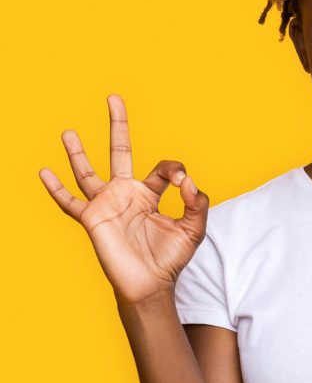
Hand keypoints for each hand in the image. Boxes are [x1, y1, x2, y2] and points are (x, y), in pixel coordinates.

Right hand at [39, 94, 208, 305]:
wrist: (151, 284)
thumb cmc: (171, 258)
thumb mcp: (194, 228)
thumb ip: (197, 202)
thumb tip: (187, 181)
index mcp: (151, 193)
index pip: (162, 168)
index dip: (174, 171)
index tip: (182, 186)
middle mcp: (127, 194)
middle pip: (120, 151)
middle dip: (118, 125)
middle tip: (114, 98)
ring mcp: (107, 204)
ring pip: (88, 172)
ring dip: (78, 152)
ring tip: (69, 132)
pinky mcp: (92, 219)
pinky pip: (69, 202)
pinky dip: (56, 189)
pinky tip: (44, 172)